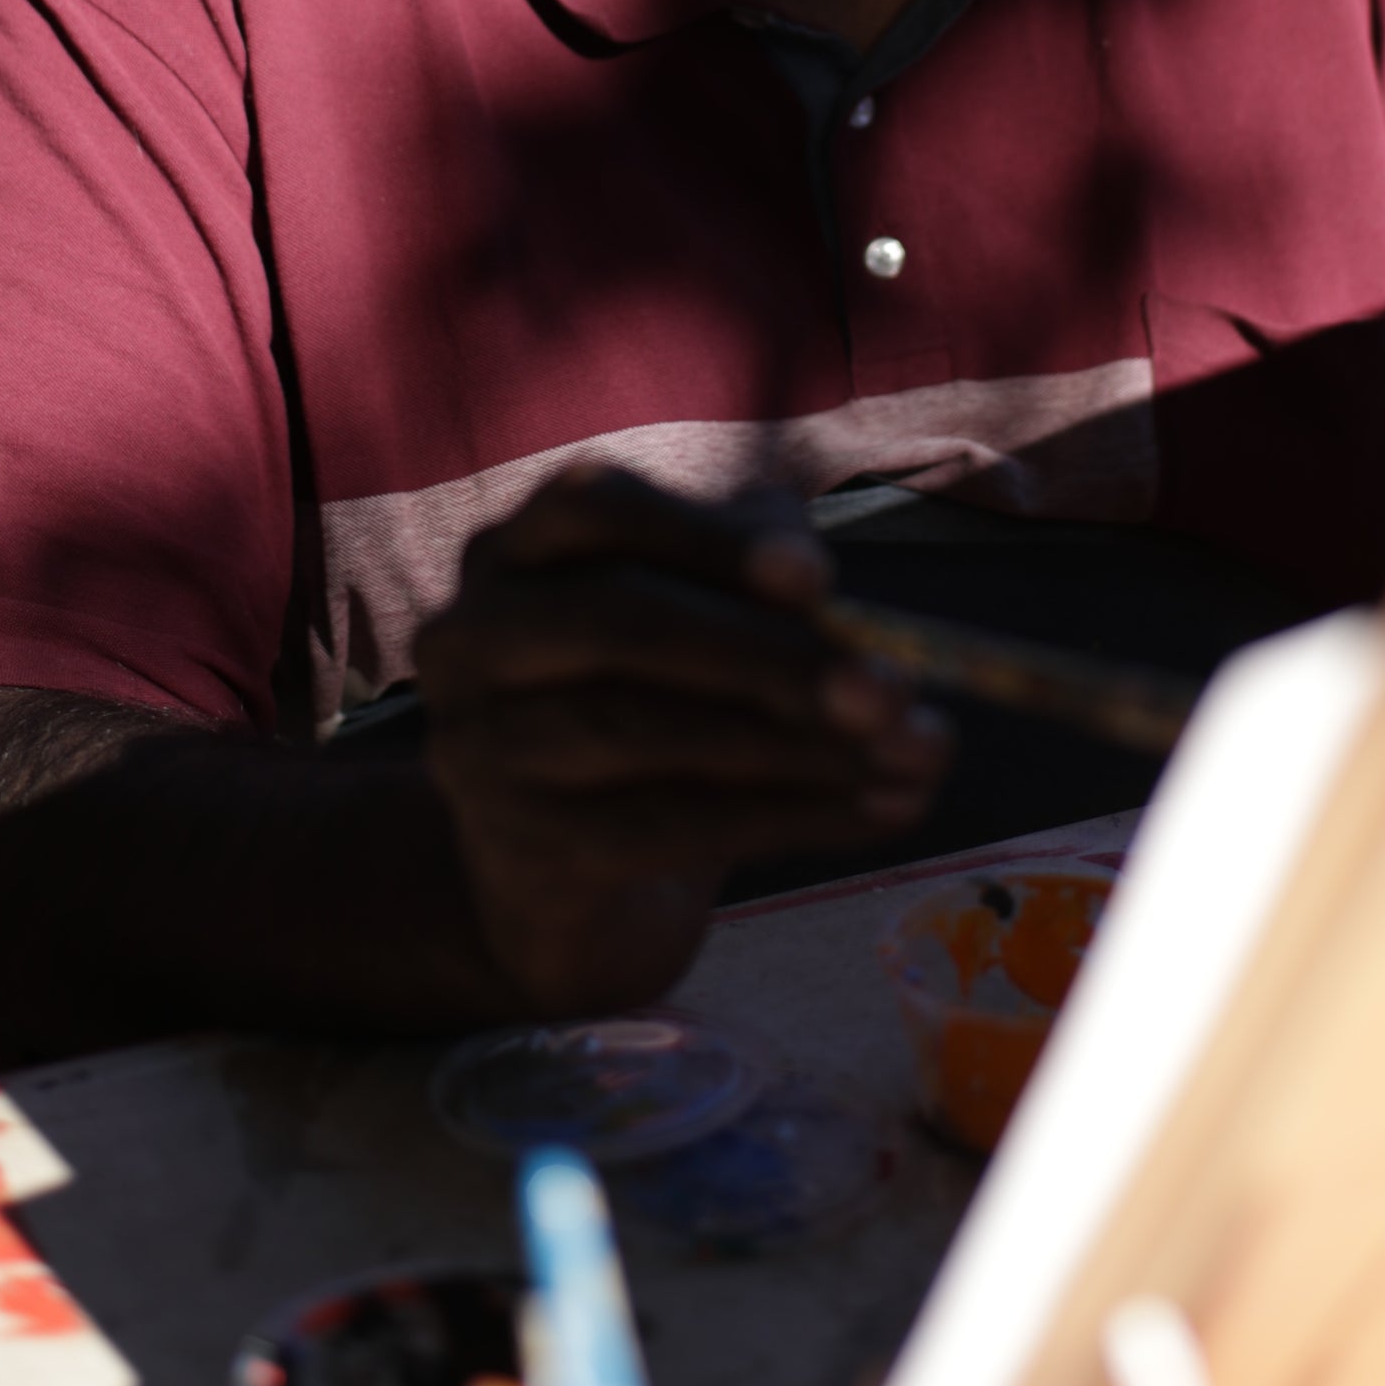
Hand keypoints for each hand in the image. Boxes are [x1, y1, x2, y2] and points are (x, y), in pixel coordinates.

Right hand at [416, 466, 950, 1012]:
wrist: (572, 880)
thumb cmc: (654, 704)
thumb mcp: (703, 616)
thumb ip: (761, 578)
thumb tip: (840, 606)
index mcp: (517, 549)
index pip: (592, 504)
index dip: (704, 533)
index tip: (820, 578)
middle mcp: (469, 636)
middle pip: (619, 620)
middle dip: (766, 653)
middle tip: (892, 689)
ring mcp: (480, 746)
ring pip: (642, 730)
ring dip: (797, 745)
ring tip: (915, 755)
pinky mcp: (519, 847)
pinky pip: (663, 826)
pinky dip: (788, 818)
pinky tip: (877, 811)